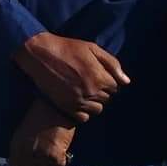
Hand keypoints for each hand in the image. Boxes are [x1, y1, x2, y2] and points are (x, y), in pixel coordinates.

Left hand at [9, 99, 75, 165]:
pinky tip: (62, 146)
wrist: (56, 106)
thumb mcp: (27, 134)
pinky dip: (63, 160)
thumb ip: (25, 151)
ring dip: (53, 163)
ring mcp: (37, 154)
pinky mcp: (52, 155)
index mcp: (16, 145)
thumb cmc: (44, 117)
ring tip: (55, 145)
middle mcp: (24, 152)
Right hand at [13, 32, 128, 123]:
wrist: (40, 54)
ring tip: (82, 89)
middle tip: (87, 79)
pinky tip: (76, 98)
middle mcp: (91, 91)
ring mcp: (78, 101)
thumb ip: (112, 64)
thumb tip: (126, 81)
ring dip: (93, 101)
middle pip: (107, 98)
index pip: (115, 86)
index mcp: (99, 77)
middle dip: (101, 89)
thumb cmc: (67, 48)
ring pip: (97, 109)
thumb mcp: (92, 48)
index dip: (107, 79)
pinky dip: (82, 110)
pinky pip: (84, 117)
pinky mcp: (67, 107)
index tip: (96, 72)